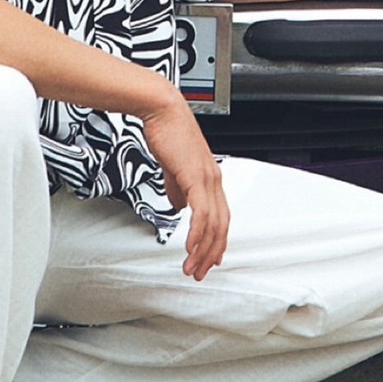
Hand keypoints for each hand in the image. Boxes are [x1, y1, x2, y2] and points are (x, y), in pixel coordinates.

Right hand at [143, 92, 232, 281]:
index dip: (216, 240)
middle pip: (220, 226)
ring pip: (212, 224)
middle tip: (199, 272)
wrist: (162, 110)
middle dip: (210, 253)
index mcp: (210, 178)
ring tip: (191, 266)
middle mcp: (214, 180)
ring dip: (202, 250)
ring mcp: (207, 179)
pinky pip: (200, 213)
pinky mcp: (196, 176)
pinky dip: (197, 234)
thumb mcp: (174, 167)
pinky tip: (189, 247)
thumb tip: (179, 206)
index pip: (220, 217)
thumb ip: (178, 188)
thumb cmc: (167, 132)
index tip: (208, 259)